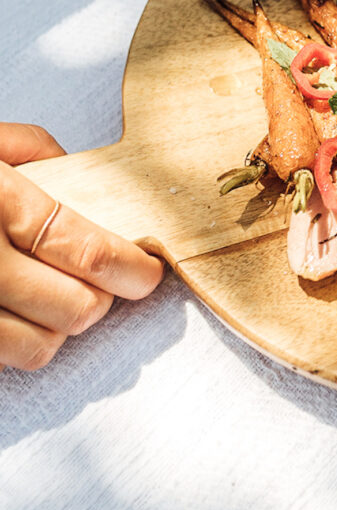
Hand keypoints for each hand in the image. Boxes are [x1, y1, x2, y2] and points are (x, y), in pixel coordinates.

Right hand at [0, 123, 162, 371]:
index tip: (149, 271)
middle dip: (100, 297)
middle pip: (75, 307)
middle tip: (99, 281)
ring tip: (53, 297)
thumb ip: (29, 148)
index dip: (130, 268)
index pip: (85, 250)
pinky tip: (17, 313)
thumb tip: (72, 162)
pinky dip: (19, 342)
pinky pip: (5, 361)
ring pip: (40, 346)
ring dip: (59, 326)